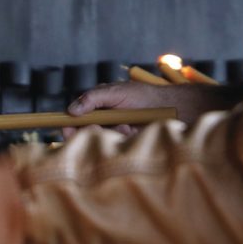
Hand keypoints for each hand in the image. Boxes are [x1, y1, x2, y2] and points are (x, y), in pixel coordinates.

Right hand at [63, 79, 240, 135]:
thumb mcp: (117, 92)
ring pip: (101, 143)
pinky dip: (121, 142)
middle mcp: (106, 123)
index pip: (77, 119)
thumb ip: (93, 98)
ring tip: (126, 127)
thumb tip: (70, 111)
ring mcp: (117, 136)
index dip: (70, 126)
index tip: (68, 130)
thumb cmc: (146, 97)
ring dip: (111, 136)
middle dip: (91, 133)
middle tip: (98, 131)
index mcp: (100, 108)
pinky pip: (115, 151)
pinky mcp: (128, 148)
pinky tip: (132, 133)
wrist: (174, 109)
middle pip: (86, 135)